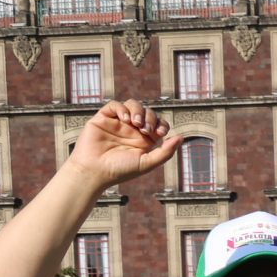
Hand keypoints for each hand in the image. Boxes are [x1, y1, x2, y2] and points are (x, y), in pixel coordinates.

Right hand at [66, 100, 180, 188]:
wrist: (94, 171)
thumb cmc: (121, 170)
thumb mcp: (147, 163)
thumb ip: (165, 152)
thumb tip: (181, 137)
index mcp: (144, 140)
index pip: (158, 123)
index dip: (162, 124)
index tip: (159, 133)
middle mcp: (132, 130)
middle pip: (147, 112)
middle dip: (150, 118)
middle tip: (145, 130)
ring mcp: (118, 122)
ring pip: (132, 105)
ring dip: (138, 110)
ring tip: (136, 123)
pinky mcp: (103, 118)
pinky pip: (115, 105)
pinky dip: (122, 108)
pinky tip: (124, 119)